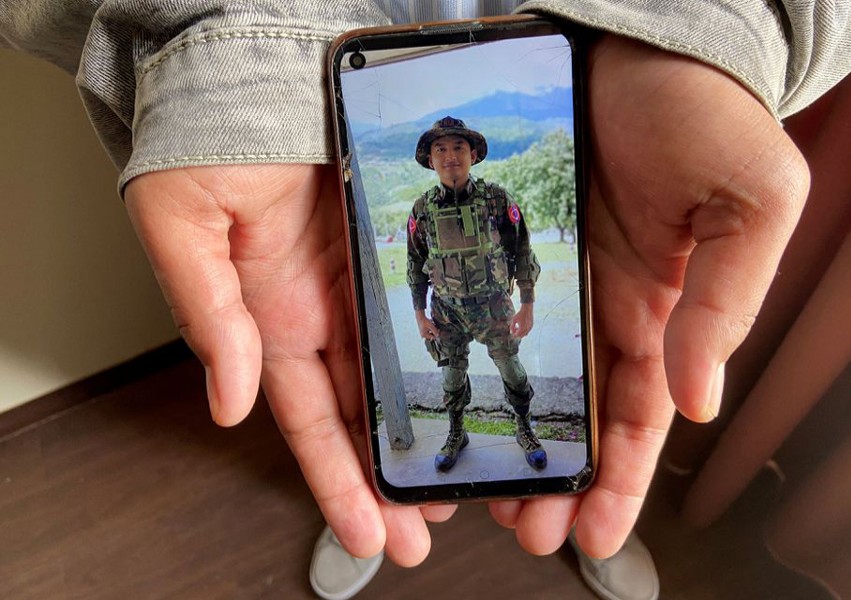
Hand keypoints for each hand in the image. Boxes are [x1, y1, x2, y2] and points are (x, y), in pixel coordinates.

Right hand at [124, 164, 453, 565]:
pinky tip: (464, 390)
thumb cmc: (205, 145)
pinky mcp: (386, 250)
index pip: (307, 424)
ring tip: (458, 481)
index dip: (336, 482)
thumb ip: (209, 320)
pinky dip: (438, 355)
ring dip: (421, 429)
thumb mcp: (184, 234)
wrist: (256, 75)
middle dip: (387, 476)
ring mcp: (356, 286)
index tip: (369, 536)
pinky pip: (416, 314)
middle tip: (426, 528)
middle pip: (358, 414)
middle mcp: (317, 315)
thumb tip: (227, 403)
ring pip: (394, 376)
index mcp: (267, 324)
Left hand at [489, 36, 808, 556]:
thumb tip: (701, 399)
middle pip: (573, 411)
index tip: (592, 535)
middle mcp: (602, 308)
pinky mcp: (506, 241)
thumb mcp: (748, 206)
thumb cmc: (707, 115)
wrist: (642, 42)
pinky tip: (445, 392)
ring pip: (522, 376)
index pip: (641, 415)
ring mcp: (551, 277)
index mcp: (663, 312)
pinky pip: (481, 308)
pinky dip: (466, 355)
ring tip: (470, 486)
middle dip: (551, 474)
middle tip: (517, 526)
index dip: (620, 479)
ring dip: (501, 432)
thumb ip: (726, 303)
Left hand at [510, 302, 533, 337]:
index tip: (512, 329)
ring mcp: (530, 328)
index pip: (517, 335)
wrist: (527, 309)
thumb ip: (512, 326)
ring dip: (521, 332)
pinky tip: (523, 324)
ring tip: (519, 326)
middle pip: (521, 336)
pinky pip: (528, 331)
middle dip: (517, 333)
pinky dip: (525, 329)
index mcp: (522, 328)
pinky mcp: (532, 325)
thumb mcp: (514, 320)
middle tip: (516, 328)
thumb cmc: (519, 314)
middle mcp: (526, 329)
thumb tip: (511, 332)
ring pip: (525, 334)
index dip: (514, 333)